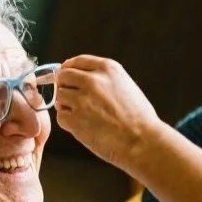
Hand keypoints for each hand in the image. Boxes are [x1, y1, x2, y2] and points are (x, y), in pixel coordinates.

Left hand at [54, 55, 165, 172]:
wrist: (142, 140)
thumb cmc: (139, 117)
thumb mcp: (126, 85)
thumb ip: (105, 78)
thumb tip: (80, 76)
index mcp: (108, 69)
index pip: (77, 61)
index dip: (69, 68)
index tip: (66, 75)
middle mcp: (93, 81)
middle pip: (63, 76)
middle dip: (64, 85)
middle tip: (70, 97)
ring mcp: (82, 100)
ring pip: (59, 96)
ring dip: (66, 104)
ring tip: (81, 114)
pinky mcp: (75, 120)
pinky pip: (61, 116)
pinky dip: (68, 122)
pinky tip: (83, 126)